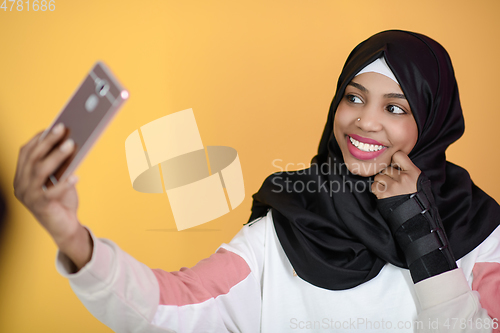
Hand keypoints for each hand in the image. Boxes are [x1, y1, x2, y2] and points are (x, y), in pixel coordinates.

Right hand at [14, 124, 91, 269]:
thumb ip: (61, 164)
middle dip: (48, 141)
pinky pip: (51, 193)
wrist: (64, 227)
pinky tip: (76, 177)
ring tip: (71, 145)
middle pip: (33, 158)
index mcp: (22, 175)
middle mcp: (20, 185)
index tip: (54, 126)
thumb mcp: (60, 178)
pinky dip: (63, 184)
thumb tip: (70, 142)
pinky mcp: (40, 207)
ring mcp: (28, 196)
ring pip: (39, 171)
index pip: (26, 152)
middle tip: (63, 129)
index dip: (40, 138)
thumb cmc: (62, 199)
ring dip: (56, 156)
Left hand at [371, 151, 420, 198]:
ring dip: (381, 183)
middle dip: (386, 175)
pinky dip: (377, 190)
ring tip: (389, 190)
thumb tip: (393, 161)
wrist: (415, 217)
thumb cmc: (416, 197)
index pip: (398, 155)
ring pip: (379, 176)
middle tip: (392, 183)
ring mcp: (394, 185)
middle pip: (386, 168)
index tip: (394, 167)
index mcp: (413, 172)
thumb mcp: (417, 180)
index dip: (393, 160)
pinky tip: (384, 194)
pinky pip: (374, 186)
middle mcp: (404, 177)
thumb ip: (407, 169)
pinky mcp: (385, 193)